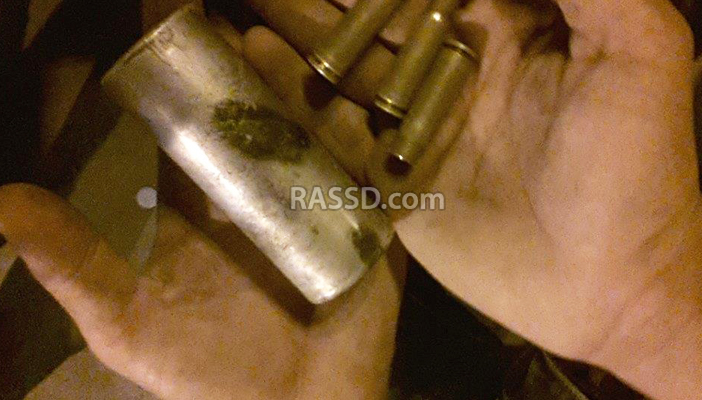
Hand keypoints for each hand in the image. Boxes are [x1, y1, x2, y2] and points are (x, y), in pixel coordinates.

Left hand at [0, 16, 404, 399]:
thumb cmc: (206, 373)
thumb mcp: (126, 322)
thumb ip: (73, 264)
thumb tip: (2, 200)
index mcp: (204, 208)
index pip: (195, 134)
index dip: (190, 88)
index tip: (185, 40)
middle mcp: (261, 196)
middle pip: (261, 123)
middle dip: (256, 80)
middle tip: (245, 40)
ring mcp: (315, 210)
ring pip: (315, 141)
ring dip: (307, 100)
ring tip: (290, 67)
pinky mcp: (363, 230)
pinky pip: (368, 183)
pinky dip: (364, 149)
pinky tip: (356, 120)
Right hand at [240, 0, 699, 397]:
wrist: (610, 285)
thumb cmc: (635, 168)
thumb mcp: (641, 52)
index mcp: (507, 29)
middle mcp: (452, 68)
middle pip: (377, 14)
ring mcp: (416, 123)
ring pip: (345, 63)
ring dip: (296, 28)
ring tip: (243, 4)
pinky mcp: (390, 177)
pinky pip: (333, 129)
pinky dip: (292, 96)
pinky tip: (252, 57)